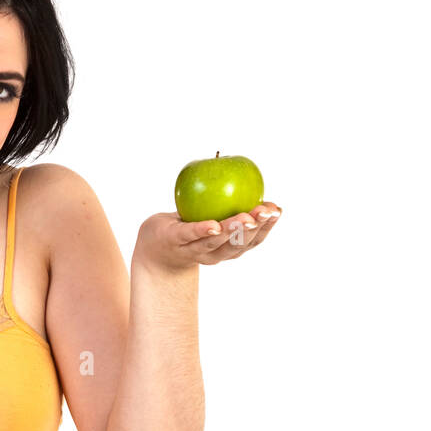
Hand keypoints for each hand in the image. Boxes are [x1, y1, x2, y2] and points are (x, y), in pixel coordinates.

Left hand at [136, 202, 282, 272]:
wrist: (153, 248)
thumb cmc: (188, 228)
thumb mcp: (212, 216)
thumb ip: (229, 205)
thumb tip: (250, 177)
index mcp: (228, 249)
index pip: (253, 240)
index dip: (268, 227)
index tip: (278, 210)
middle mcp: (214, 254)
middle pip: (238, 244)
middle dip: (255, 227)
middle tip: (266, 212)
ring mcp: (193, 250)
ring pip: (216, 242)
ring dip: (233, 229)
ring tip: (246, 217)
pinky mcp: (174, 241)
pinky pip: (190, 235)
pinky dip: (203, 231)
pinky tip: (213, 224)